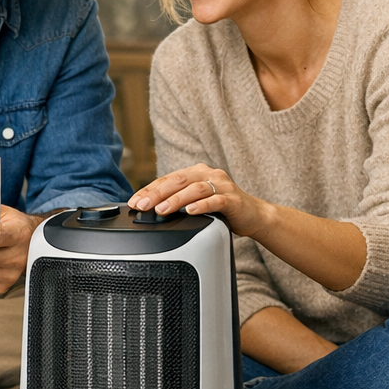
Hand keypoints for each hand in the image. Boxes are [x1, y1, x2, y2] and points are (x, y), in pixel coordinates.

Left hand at [129, 164, 263, 237]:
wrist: (254, 215)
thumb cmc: (223, 209)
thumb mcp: (197, 202)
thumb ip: (178, 202)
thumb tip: (150, 209)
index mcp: (197, 172)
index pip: (168, 179)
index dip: (150, 190)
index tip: (135, 201)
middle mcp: (209, 174)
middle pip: (178, 180)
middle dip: (157, 193)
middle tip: (142, 206)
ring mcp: (222, 185)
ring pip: (195, 189)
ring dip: (176, 200)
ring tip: (161, 210)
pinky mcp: (234, 199)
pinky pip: (216, 200)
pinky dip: (202, 205)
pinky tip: (191, 211)